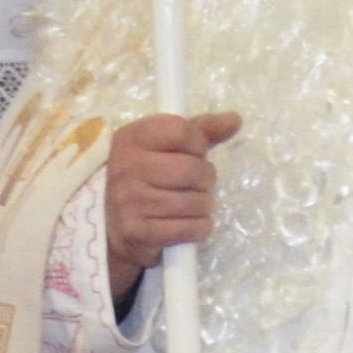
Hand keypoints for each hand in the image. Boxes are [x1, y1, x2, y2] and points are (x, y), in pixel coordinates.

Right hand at [102, 111, 238, 293]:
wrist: (118, 227)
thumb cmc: (149, 179)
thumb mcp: (168, 147)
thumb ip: (201, 131)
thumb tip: (234, 120)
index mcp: (131, 137)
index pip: (182, 131)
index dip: (199, 145)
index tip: (194, 154)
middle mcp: (125, 166)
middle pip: (193, 169)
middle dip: (205, 179)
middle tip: (196, 185)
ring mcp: (128, 200)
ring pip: (195, 202)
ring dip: (204, 206)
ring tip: (191, 205)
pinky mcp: (137, 232)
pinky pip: (190, 229)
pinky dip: (200, 229)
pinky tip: (190, 224)